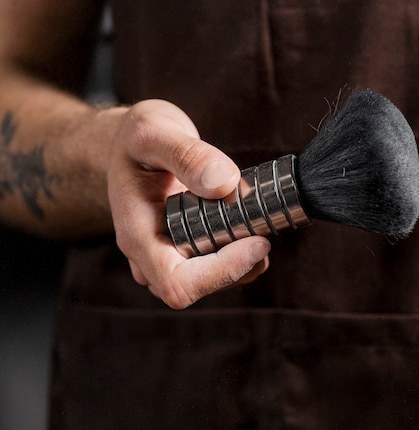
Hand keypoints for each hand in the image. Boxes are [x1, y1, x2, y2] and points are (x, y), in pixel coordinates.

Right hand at [107, 99, 270, 307]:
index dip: (221, 273)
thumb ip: (187, 155)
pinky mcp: (184, 258)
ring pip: (211, 284)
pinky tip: (248, 227)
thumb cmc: (138, 142)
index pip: (177, 284)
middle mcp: (148, 258)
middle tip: (263, 232)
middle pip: (198, 289)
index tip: (257, 243)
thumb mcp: (153, 130)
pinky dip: (240, 257)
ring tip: (255, 223)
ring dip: (242, 262)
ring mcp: (166, 261)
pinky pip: (216, 273)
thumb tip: (224, 184)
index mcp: (137, 236)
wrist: (134, 149)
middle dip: (237, 266)